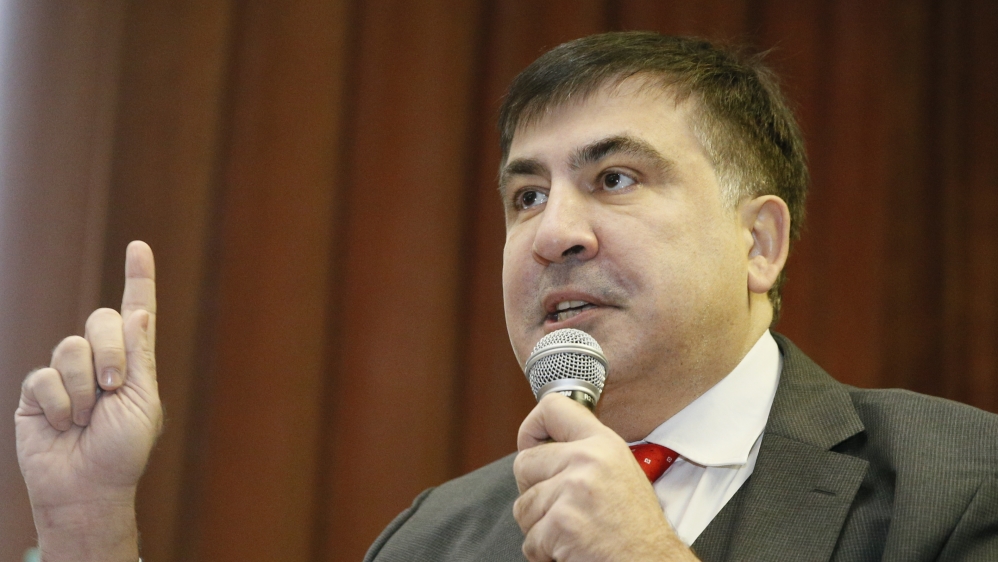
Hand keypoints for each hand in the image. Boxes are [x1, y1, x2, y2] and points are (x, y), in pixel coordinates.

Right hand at [15, 241, 161, 560]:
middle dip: (110, 353)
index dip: (138, 278)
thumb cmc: (122, 450)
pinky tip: (63, 426)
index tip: (139, 246)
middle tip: (114, 388)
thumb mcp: (141, 403)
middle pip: (101, 321)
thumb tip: (139, 312)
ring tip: (86, 419)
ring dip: (83, 387)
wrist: (87, 487)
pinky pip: (44, 377)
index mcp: (134, 360)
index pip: (136, 312)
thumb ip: (138, 356)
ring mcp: (67, 374)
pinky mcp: (38, 391)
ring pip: (71, 347)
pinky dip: (59, 405)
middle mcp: (101, 360)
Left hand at [513, 394, 696, 561]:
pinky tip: (572, 549)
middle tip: (559, 509)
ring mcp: (574, 489)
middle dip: (532, 492)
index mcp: (603, 443)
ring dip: (539, 527)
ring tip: (573, 532)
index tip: (530, 445)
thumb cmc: (637, 532)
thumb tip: (543, 448)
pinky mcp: (562, 522)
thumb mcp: (620, 473)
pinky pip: (530, 539)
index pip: (552, 407)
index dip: (531, 427)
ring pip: (522, 506)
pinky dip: (544, 552)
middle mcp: (588, 459)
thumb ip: (585, 455)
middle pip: (524, 463)